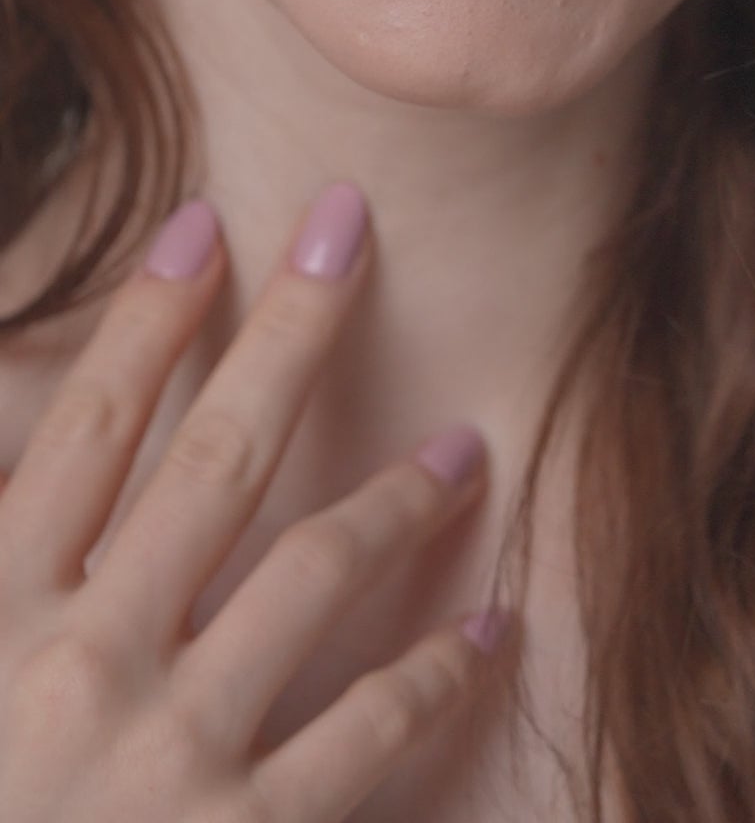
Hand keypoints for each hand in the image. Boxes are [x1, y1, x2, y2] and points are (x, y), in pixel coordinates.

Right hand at [0, 185, 507, 822]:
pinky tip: (484, 629)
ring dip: (399, 491)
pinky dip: (435, 677)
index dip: (147, 315)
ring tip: (467, 440)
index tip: (205, 224)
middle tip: (350, 227)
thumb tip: (17, 435)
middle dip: (288, 326)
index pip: (87, 425)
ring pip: (312, 572)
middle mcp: (85, 661)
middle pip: (214, 453)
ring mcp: (171, 756)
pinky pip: (367, 740)